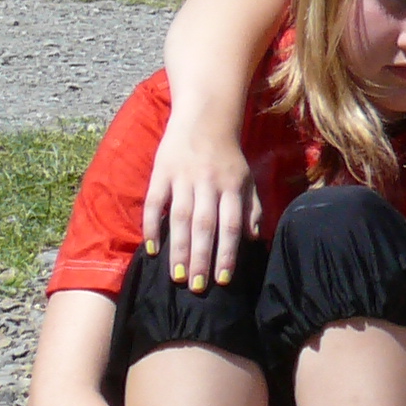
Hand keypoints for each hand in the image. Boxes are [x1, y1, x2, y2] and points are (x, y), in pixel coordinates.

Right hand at [142, 118, 261, 296]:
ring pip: (179, 218)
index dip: (227, 253)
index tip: (223, 280)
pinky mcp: (161, 172)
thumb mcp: (246, 179)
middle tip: (196, 287)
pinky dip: (151, 225)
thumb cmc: (228, 156)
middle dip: (200, 258)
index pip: (230, 226)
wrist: (205, 118)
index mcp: (232, 186)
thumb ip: (251, 208)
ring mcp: (183, 178)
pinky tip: (152, 249)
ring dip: (177, 249)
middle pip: (204, 226)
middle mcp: (208, 184)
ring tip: (176, 277)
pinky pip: (154, 202)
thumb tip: (253, 239)